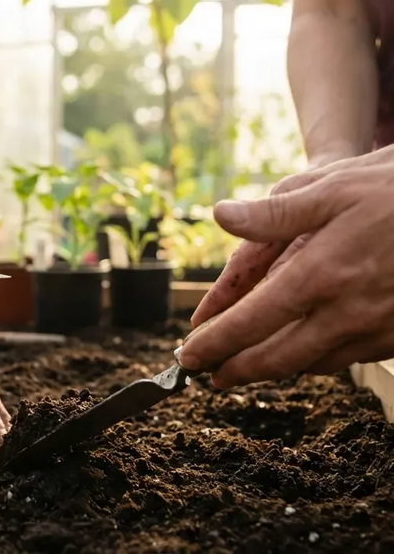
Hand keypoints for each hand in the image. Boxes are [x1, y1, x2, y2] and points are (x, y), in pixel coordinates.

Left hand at [179, 150, 393, 387]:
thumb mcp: (332, 188)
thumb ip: (273, 214)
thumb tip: (221, 216)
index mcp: (320, 274)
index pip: (250, 323)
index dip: (214, 344)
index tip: (187, 356)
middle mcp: (346, 312)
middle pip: (276, 358)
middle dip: (235, 369)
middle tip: (207, 374)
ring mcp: (376, 329)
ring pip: (310, 364)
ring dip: (271, 369)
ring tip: (244, 367)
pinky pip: (345, 358)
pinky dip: (312, 360)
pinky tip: (299, 352)